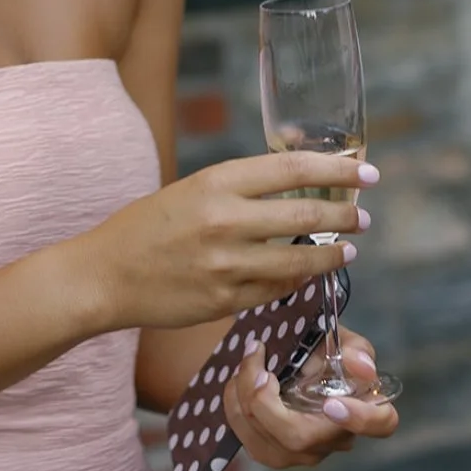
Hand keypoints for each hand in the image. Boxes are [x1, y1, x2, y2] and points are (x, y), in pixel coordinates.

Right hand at [79, 151, 376, 332]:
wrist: (105, 274)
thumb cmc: (147, 226)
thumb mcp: (191, 190)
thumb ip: (238, 187)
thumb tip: (294, 183)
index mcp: (216, 182)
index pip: (292, 169)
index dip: (336, 170)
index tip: (365, 172)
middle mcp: (224, 220)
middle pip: (304, 217)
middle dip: (344, 216)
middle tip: (363, 217)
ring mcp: (226, 264)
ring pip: (299, 262)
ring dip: (331, 257)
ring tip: (347, 251)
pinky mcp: (224, 300)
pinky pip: (276, 291)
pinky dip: (297, 281)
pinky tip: (307, 276)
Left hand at [222, 325, 399, 469]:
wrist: (281, 352)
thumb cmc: (317, 345)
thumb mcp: (335, 336)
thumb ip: (352, 348)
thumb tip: (362, 368)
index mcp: (363, 405)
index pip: (381, 424)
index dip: (361, 419)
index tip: (332, 402)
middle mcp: (336, 437)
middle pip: (301, 438)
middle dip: (266, 401)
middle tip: (256, 359)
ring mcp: (306, 452)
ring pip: (270, 442)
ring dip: (246, 396)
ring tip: (245, 361)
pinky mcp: (275, 454)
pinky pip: (250, 441)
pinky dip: (235, 407)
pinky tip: (236, 381)